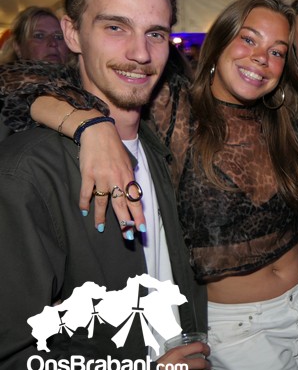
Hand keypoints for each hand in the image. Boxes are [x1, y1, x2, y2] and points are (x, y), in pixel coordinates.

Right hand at [78, 122, 145, 238]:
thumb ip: (130, 179)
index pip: (135, 200)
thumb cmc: (114, 149)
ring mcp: (101, 177)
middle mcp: (116, 179)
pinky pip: (86, 192)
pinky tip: (85, 211)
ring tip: (101, 228)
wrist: (98, 133)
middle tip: (127, 236)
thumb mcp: (128, 163)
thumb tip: (134, 194)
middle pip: (121, 205)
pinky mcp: (88, 174)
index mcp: (128, 177)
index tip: (141, 228)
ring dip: (101, 217)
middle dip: (125, 222)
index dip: (138, 215)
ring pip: (102, 202)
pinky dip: (85, 202)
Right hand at [160, 342, 210, 369]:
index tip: (207, 351)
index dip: (205, 348)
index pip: (197, 346)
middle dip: (207, 366)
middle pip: (202, 362)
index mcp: (175, 354)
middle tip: (207, 367)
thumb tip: (189, 356)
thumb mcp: (164, 358)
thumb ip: (177, 356)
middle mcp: (180, 364)